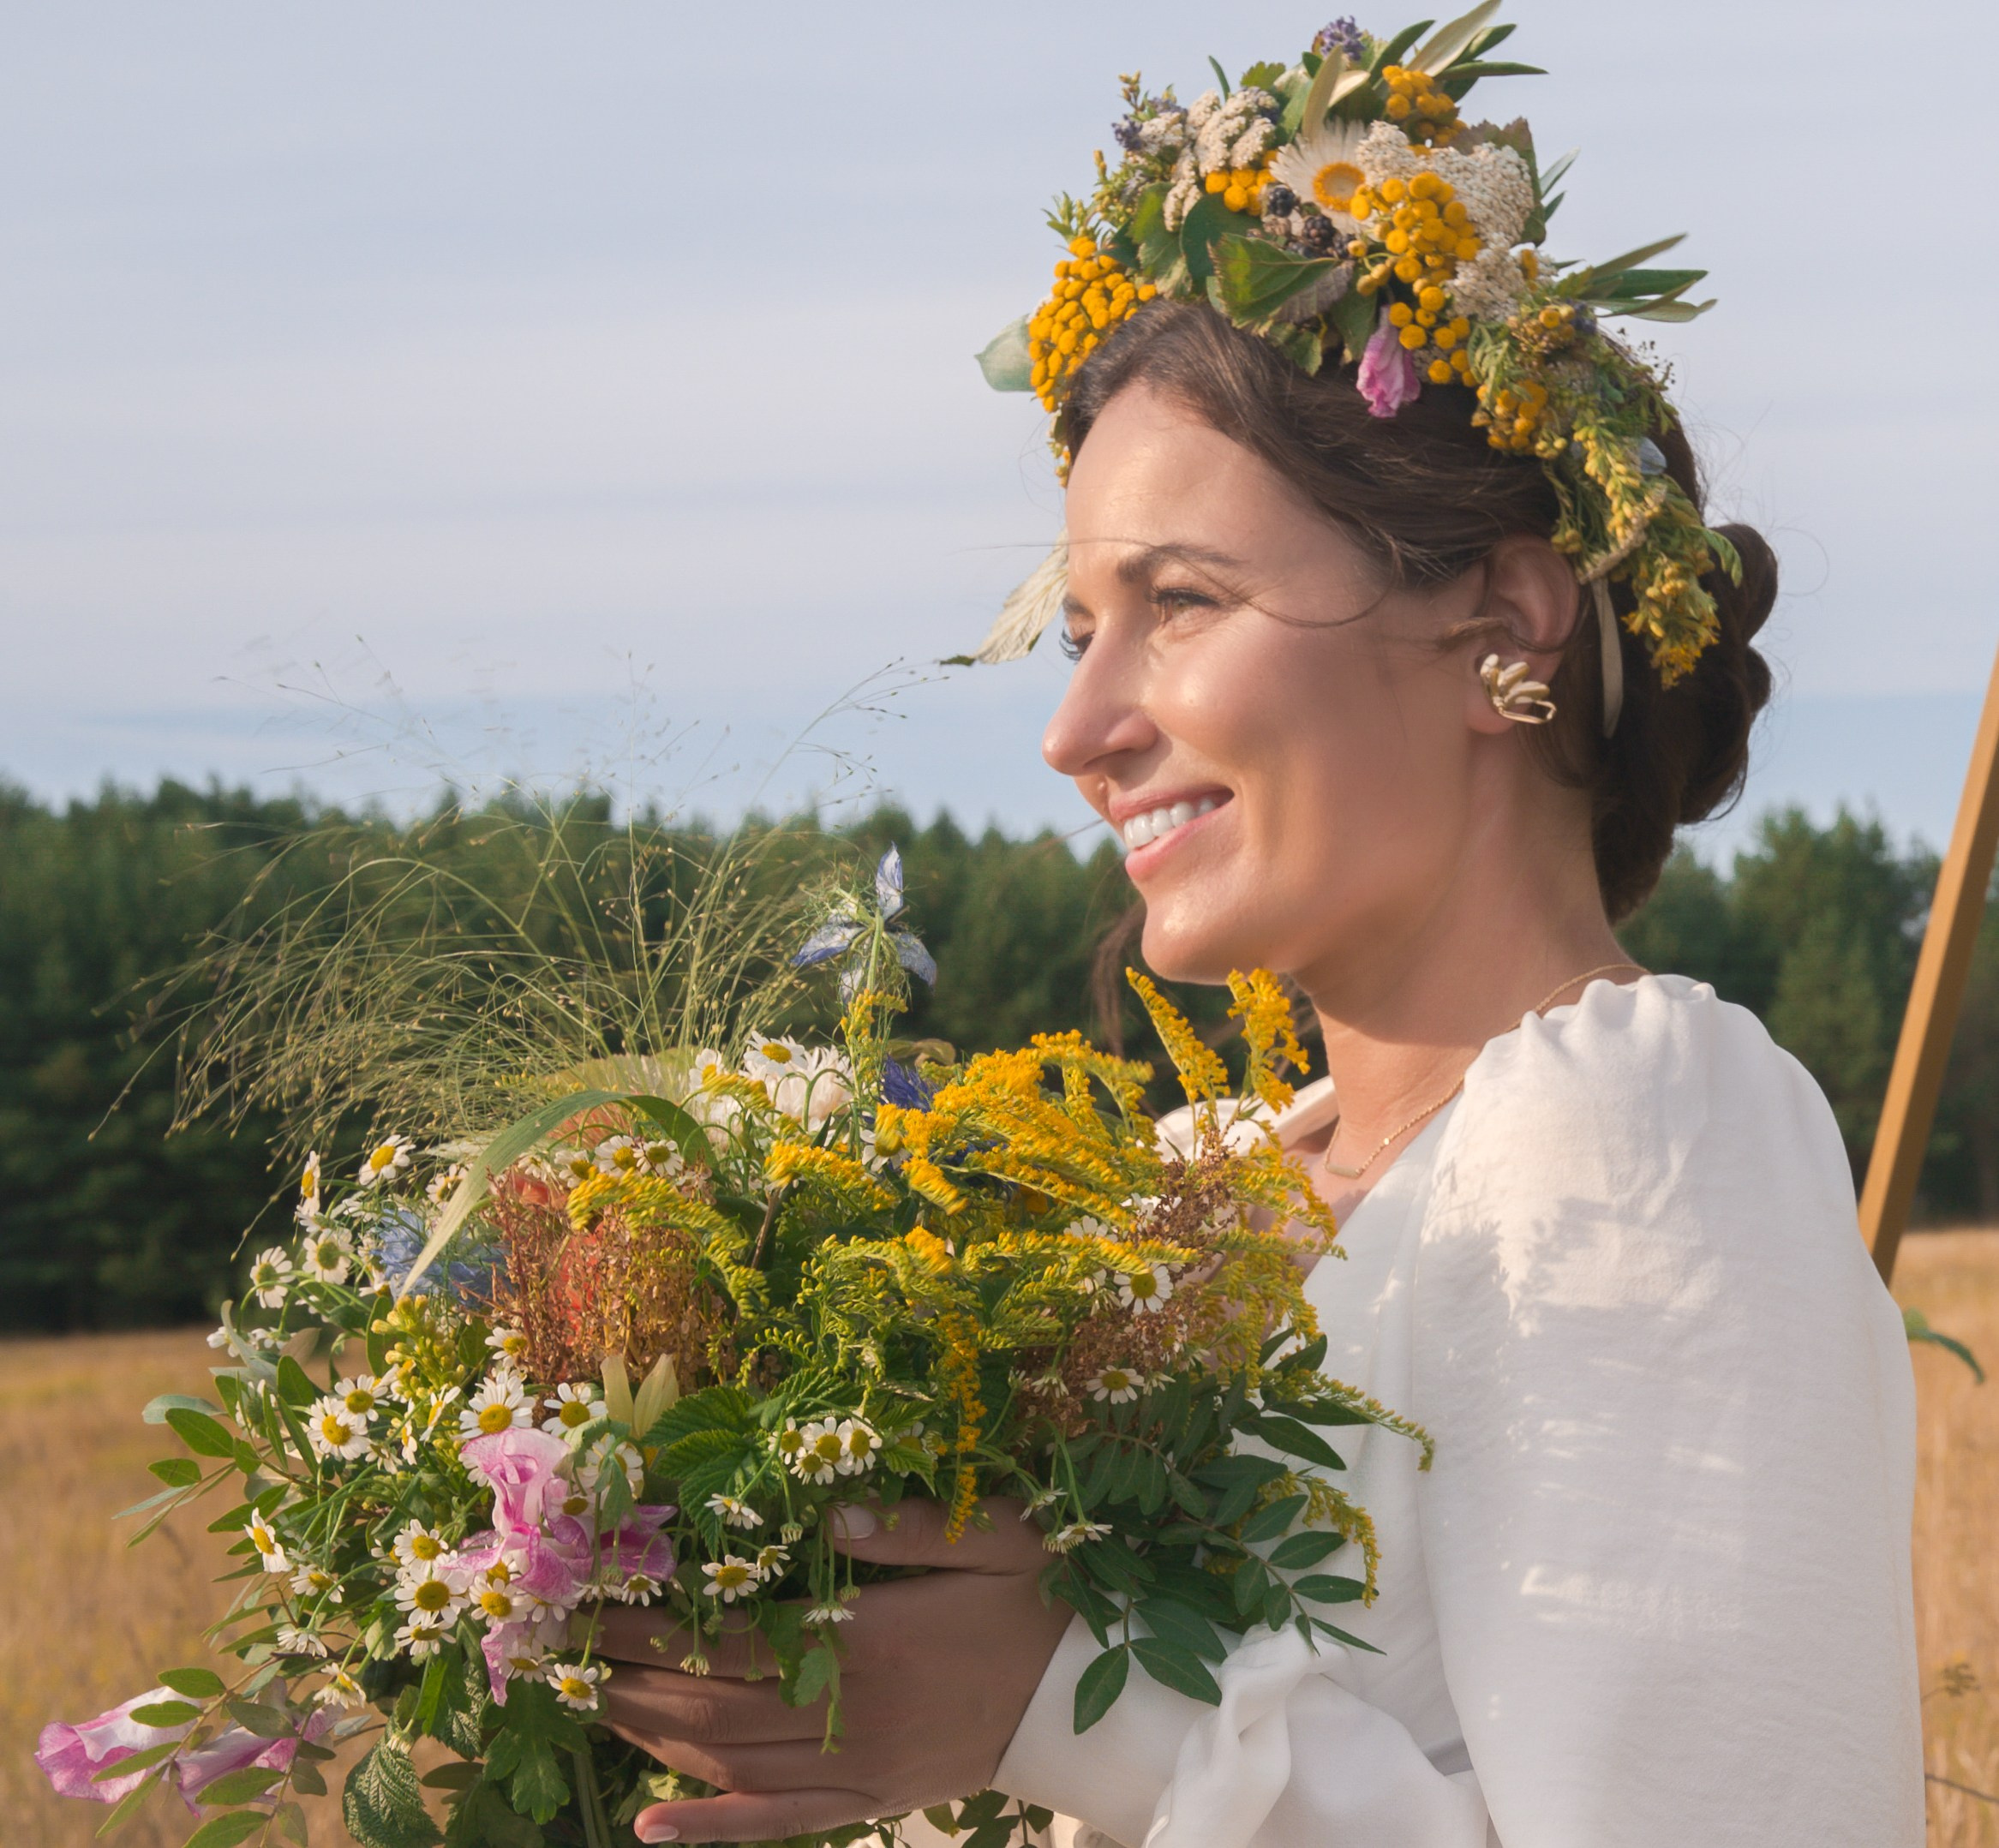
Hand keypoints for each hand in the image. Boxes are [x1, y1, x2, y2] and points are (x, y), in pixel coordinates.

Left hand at [593, 1497, 1071, 1843]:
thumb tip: (825, 1513)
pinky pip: (775, 1824)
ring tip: (591, 1705)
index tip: (594, 1601)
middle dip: (629, 1677)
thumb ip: (907, 1524)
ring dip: (651, 1737)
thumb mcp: (992, 1538)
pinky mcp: (868, 1804)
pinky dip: (710, 1829)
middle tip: (563, 1653)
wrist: (1094, 1705)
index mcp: (868, 1642)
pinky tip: (651, 1825)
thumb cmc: (1041, 1604)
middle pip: (710, 1704)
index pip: (730, 1639)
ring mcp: (854, 1770)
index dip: (655, 1626)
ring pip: (728, 1764)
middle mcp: (847, 1714)